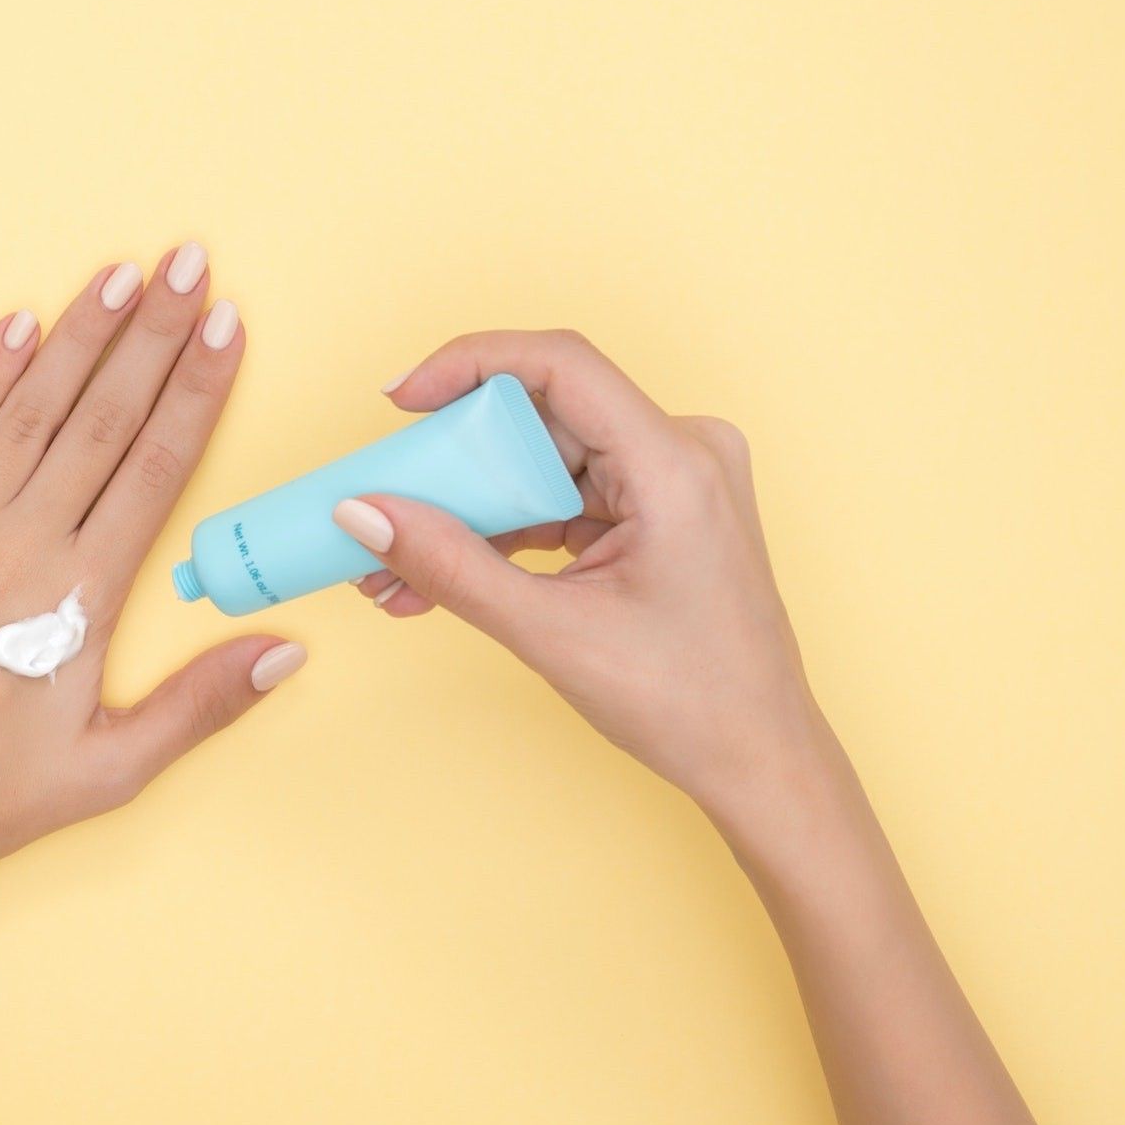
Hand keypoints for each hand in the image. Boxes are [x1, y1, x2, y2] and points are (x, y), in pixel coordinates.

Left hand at [0, 246, 303, 919]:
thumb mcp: (114, 769)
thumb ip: (204, 702)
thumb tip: (290, 648)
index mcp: (80, 595)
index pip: (156, 464)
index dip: (197, 389)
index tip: (229, 328)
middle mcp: (17, 544)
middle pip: (102, 415)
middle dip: (154, 334)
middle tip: (191, 265)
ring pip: (28, 408)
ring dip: (79, 335)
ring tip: (123, 274)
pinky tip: (17, 324)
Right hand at [341, 329, 821, 818]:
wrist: (758, 759)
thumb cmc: (690, 703)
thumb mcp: (552, 633)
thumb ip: (450, 567)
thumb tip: (365, 514)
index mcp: (676, 465)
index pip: (561, 365)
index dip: (470, 365)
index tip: (401, 400)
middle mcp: (685, 453)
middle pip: (543, 419)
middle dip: (455, 467)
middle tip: (384, 506)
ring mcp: (676, 482)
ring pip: (547, 464)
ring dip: (472, 512)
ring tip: (396, 569)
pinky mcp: (661, 513)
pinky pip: (566, 499)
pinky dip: (508, 535)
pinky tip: (444, 577)